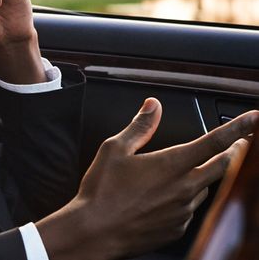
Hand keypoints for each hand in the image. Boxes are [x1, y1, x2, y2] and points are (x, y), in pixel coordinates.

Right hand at [37, 98, 257, 259]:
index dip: (239, 127)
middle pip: (224, 166)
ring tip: (186, 173)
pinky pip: (189, 210)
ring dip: (203, 177)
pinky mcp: (177, 228)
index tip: (254, 119)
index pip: (215, 141)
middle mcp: (185, 188)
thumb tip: (153, 106)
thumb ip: (139, 127)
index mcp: (172, 164)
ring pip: (204, 188)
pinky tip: (164, 198)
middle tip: (241, 142)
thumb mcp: (114, 149)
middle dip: (235, 151)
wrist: (95, 232)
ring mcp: (183, 211)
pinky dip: (184, 200)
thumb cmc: (102, 192)